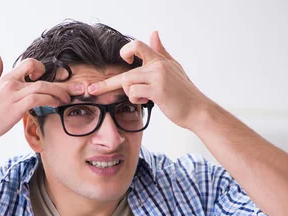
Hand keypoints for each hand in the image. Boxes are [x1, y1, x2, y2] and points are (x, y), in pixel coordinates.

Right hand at [0, 52, 84, 147]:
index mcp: (5, 79)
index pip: (28, 64)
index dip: (42, 68)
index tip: (49, 79)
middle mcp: (11, 84)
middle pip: (41, 75)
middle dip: (62, 83)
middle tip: (76, 89)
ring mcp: (13, 95)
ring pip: (43, 87)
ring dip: (60, 93)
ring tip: (69, 99)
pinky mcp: (15, 108)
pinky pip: (38, 99)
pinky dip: (51, 100)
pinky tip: (58, 105)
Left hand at [88, 31, 211, 130]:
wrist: (197, 110)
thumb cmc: (184, 93)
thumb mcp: (174, 68)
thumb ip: (161, 52)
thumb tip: (154, 33)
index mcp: (161, 60)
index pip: (139, 46)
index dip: (126, 51)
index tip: (124, 60)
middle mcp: (158, 65)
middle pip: (126, 72)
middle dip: (106, 84)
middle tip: (91, 90)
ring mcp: (158, 76)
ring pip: (128, 82)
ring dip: (130, 94)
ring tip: (143, 98)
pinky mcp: (157, 89)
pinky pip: (134, 92)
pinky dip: (136, 99)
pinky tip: (147, 101)